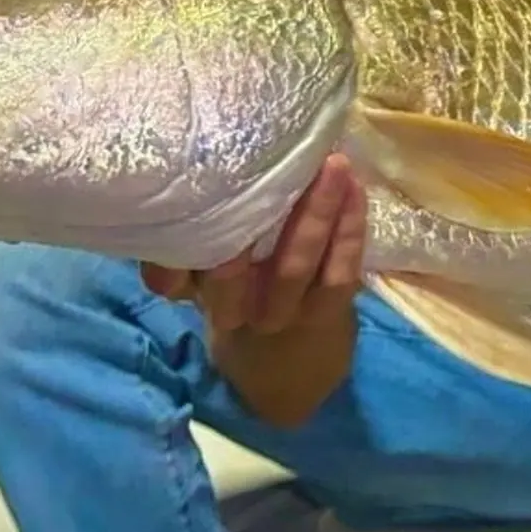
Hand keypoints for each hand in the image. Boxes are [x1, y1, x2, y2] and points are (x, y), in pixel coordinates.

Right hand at [141, 152, 365, 335]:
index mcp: (201, 293)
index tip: (193, 187)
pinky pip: (339, 274)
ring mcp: (284, 313)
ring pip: (295, 265)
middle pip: (233, 268)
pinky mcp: (328, 313)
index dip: (174, 247)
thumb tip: (186, 181)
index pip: (174, 274)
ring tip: (332, 163)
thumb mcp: (206, 286)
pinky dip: (350, 230)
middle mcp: (237, 309)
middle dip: (255, 212)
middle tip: (274, 155)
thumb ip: (189, 251)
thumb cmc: (242, 307)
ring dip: (316, 212)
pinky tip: (356, 190)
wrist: (290, 376)